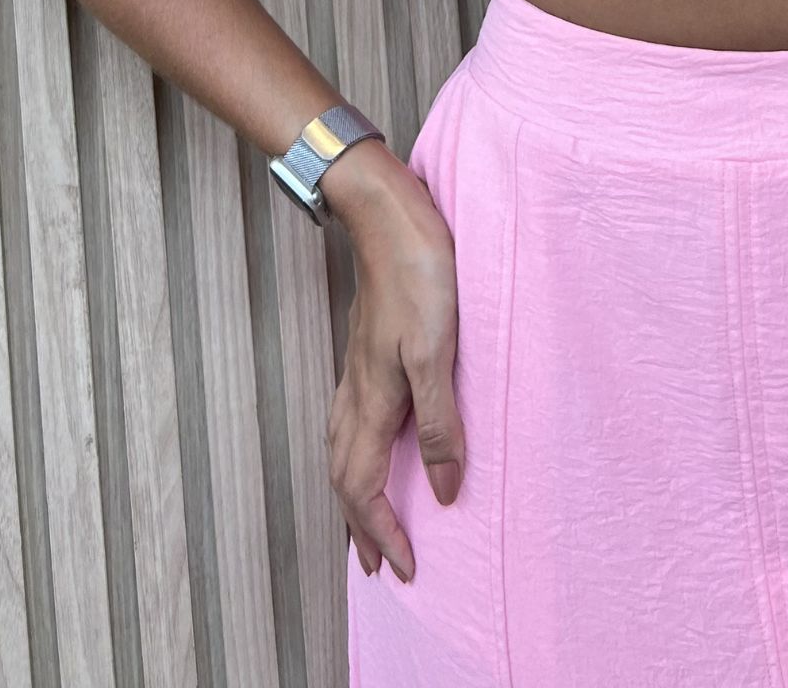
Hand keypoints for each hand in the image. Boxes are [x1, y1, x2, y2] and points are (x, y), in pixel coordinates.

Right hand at [326, 168, 466, 583]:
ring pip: (342, 449)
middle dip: (360, 527)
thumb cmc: (417, 274)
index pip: (364, 489)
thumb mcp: (437, 349)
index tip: (405, 571)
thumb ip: (442, 421)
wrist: (387, 215)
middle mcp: (357, 392)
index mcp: (373, 401)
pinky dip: (356, 452)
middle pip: (344, 478)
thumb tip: (445, 490)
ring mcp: (358, 368)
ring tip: (367, 517)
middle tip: (378, 566)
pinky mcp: (367, 347)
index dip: (382, 534)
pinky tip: (375, 438)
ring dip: (354, 492)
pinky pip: (351, 420)